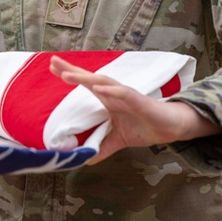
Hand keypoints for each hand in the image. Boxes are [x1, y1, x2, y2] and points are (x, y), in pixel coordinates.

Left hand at [50, 55, 220, 163]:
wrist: (169, 128)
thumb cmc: (144, 127)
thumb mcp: (118, 140)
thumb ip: (102, 147)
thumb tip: (86, 159)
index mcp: (106, 99)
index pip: (84, 84)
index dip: (69, 75)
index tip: (51, 67)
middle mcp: (113, 93)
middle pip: (89, 78)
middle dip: (71, 70)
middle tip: (53, 61)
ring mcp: (124, 94)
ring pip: (102, 83)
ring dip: (85, 78)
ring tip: (67, 75)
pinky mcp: (138, 100)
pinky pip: (122, 93)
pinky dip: (111, 90)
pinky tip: (99, 88)